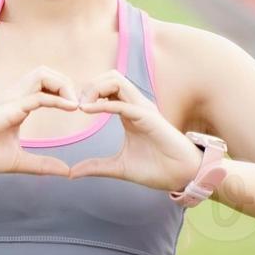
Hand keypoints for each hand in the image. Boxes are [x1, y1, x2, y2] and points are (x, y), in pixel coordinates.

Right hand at [0, 67, 80, 176]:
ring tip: (74, 104)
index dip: (63, 92)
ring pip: (42, 74)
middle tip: (77, 104)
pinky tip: (71, 108)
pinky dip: (57, 99)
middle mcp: (15, 98)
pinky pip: (38, 96)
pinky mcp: (10, 108)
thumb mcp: (20, 162)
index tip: (76, 109)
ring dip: (63, 85)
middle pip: (45, 72)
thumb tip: (66, 171)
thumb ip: (42, 164)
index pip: (43, 86)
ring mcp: (11, 100)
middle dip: (66, 83)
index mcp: (17, 106)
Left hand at [67, 70, 202, 192]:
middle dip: (90, 85)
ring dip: (95, 89)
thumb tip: (72, 173)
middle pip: (111, 77)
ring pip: (117, 81)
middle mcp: (136, 106)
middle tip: (76, 104)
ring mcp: (143, 110)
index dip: (88, 93)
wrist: (182, 177)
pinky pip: (122, 104)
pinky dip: (103, 104)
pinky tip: (87, 111)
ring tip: (82, 106)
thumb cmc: (157, 169)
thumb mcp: (118, 167)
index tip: (73, 109)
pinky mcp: (148, 118)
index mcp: (129, 112)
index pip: (107, 88)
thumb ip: (96, 167)